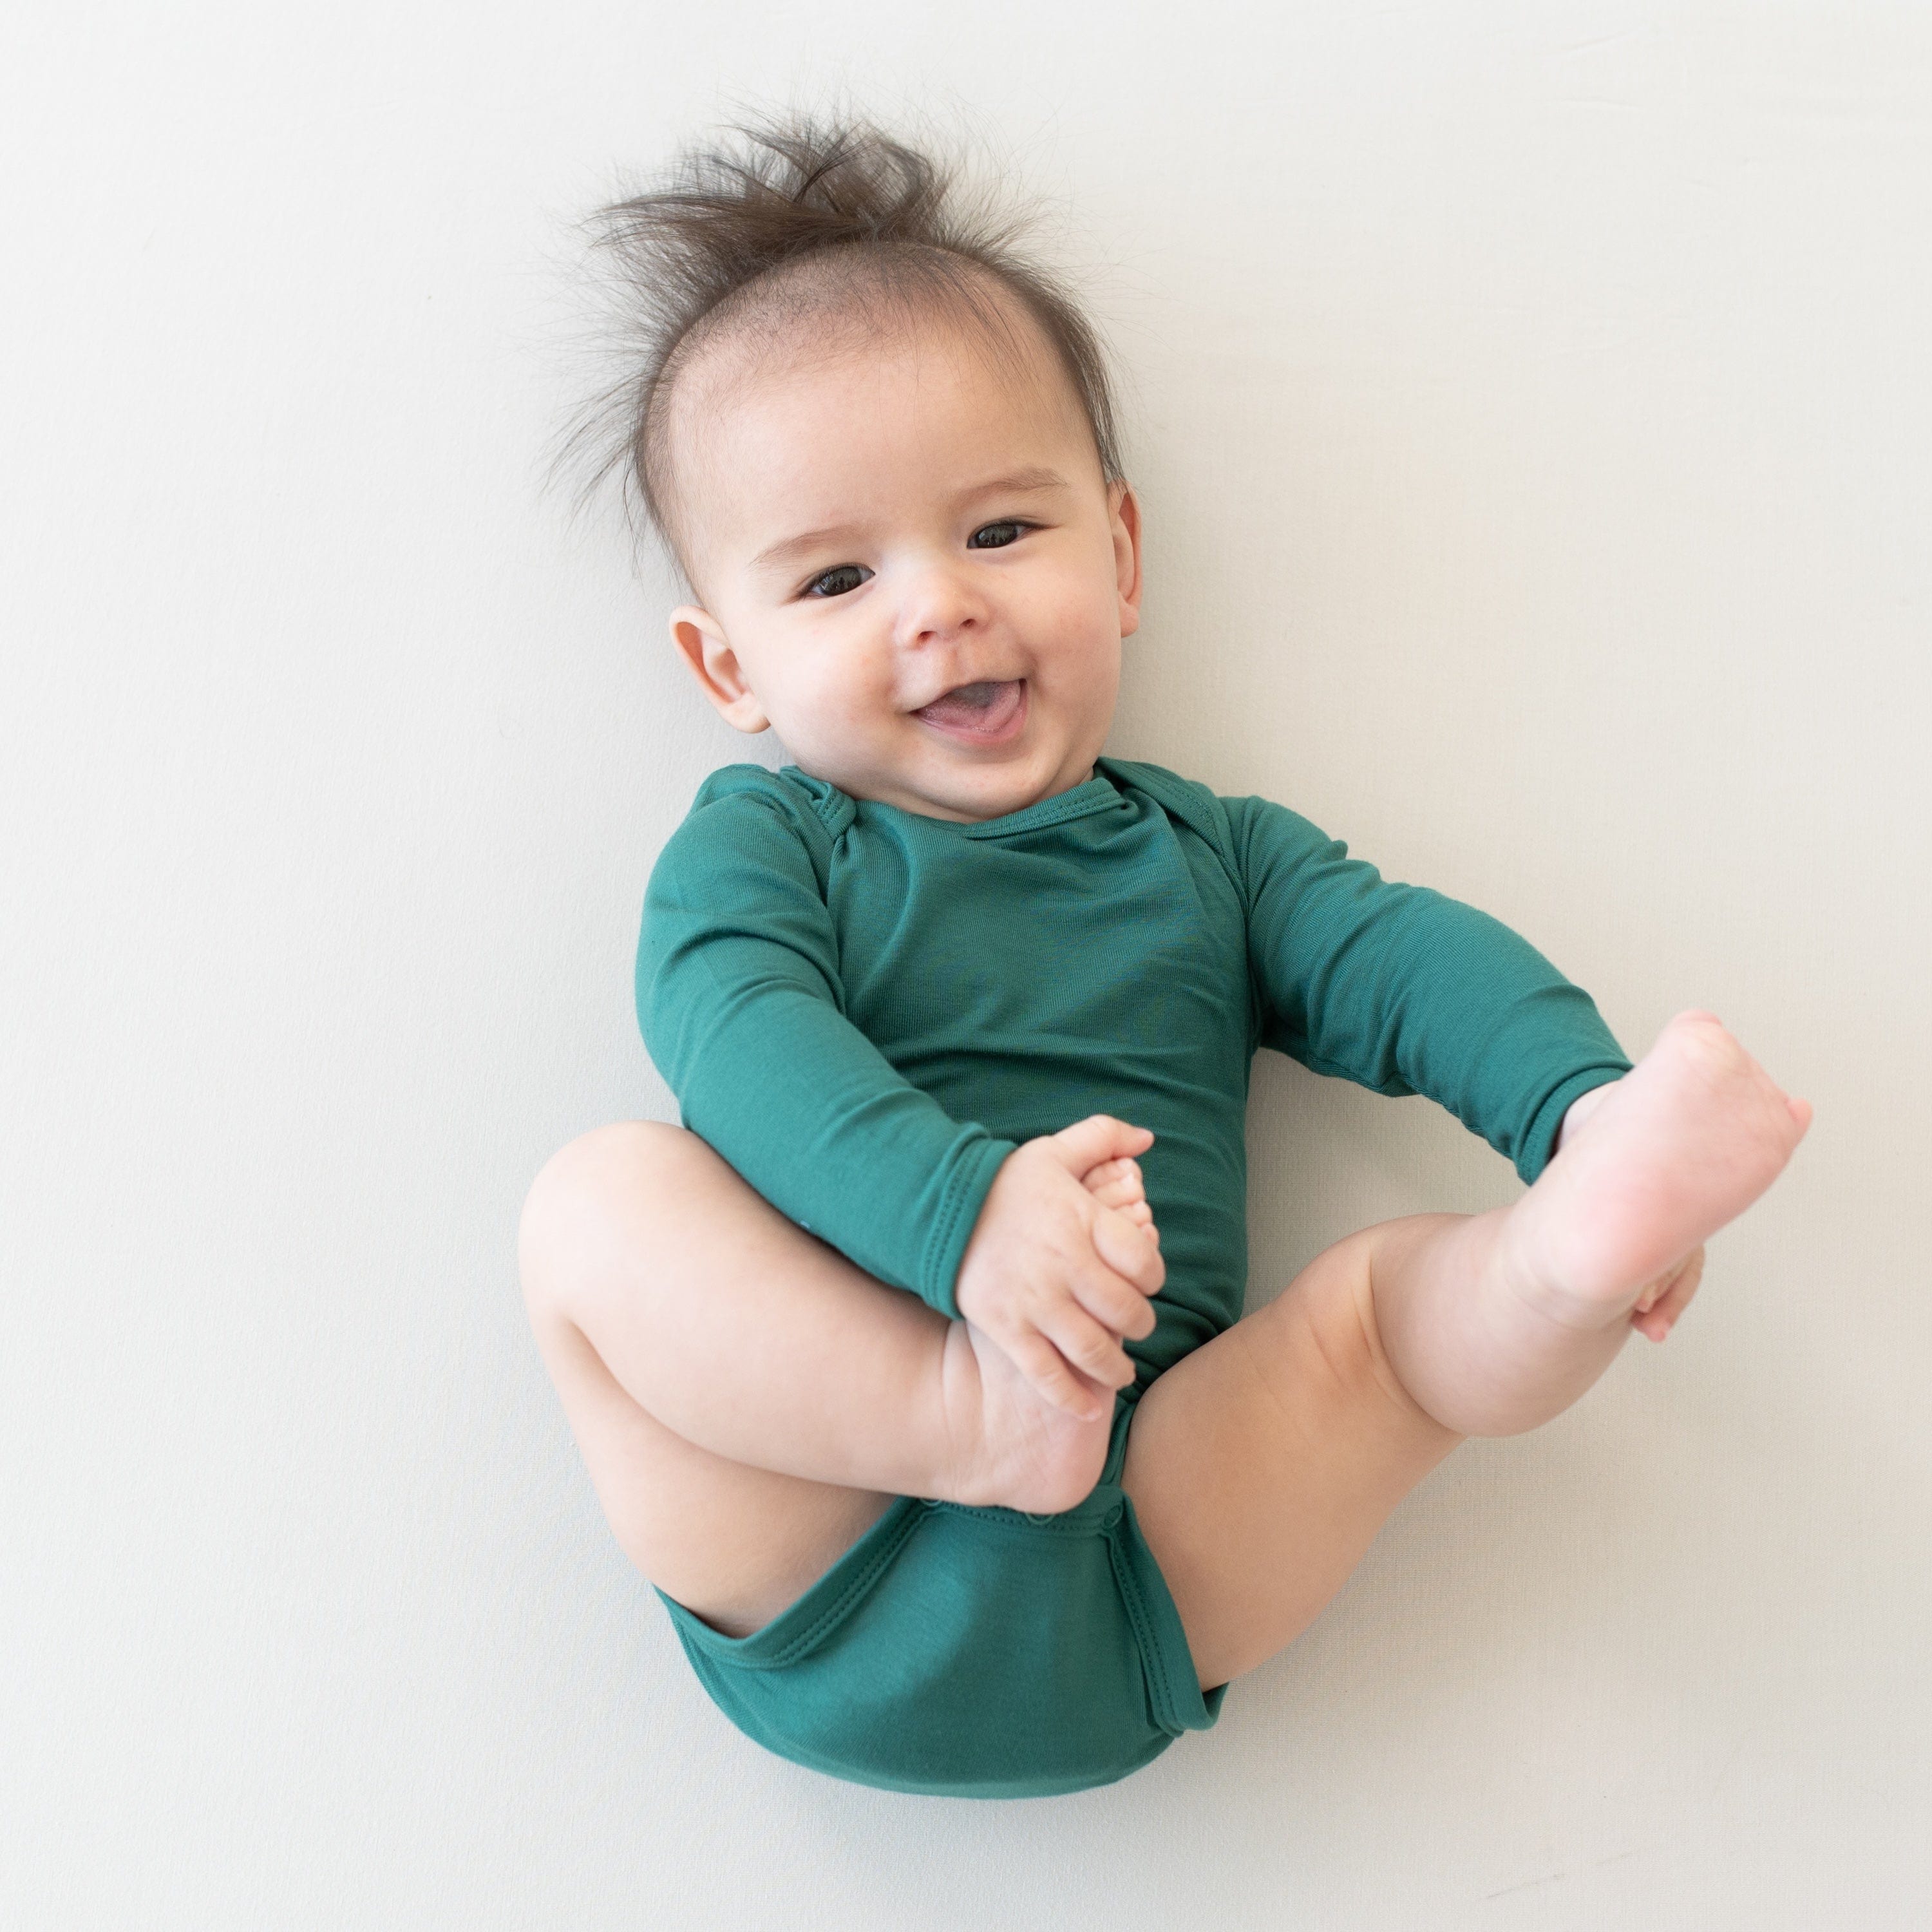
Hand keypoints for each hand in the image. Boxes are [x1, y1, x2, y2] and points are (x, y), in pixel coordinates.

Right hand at [952, 1115, 1166, 1419]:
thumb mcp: (1052, 1149)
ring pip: (1093, 1350)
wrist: (936, 1210)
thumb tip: (1147, 1138)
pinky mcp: (1006, 1328)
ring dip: (1116, 1369)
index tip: (1146, 1280)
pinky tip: (1088, 1408)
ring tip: (1120, 1371)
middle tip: (1135, 1326)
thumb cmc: (1003, 1183)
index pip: (1144, 1261)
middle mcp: (1064, 1265)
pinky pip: (1046, 1374)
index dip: (1154, 1275)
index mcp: (1082, 1221)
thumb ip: (1104, 1136)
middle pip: (1126, 1312)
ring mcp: (1034, 1301)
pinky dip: (1072, 1398)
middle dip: (1140, 1324)